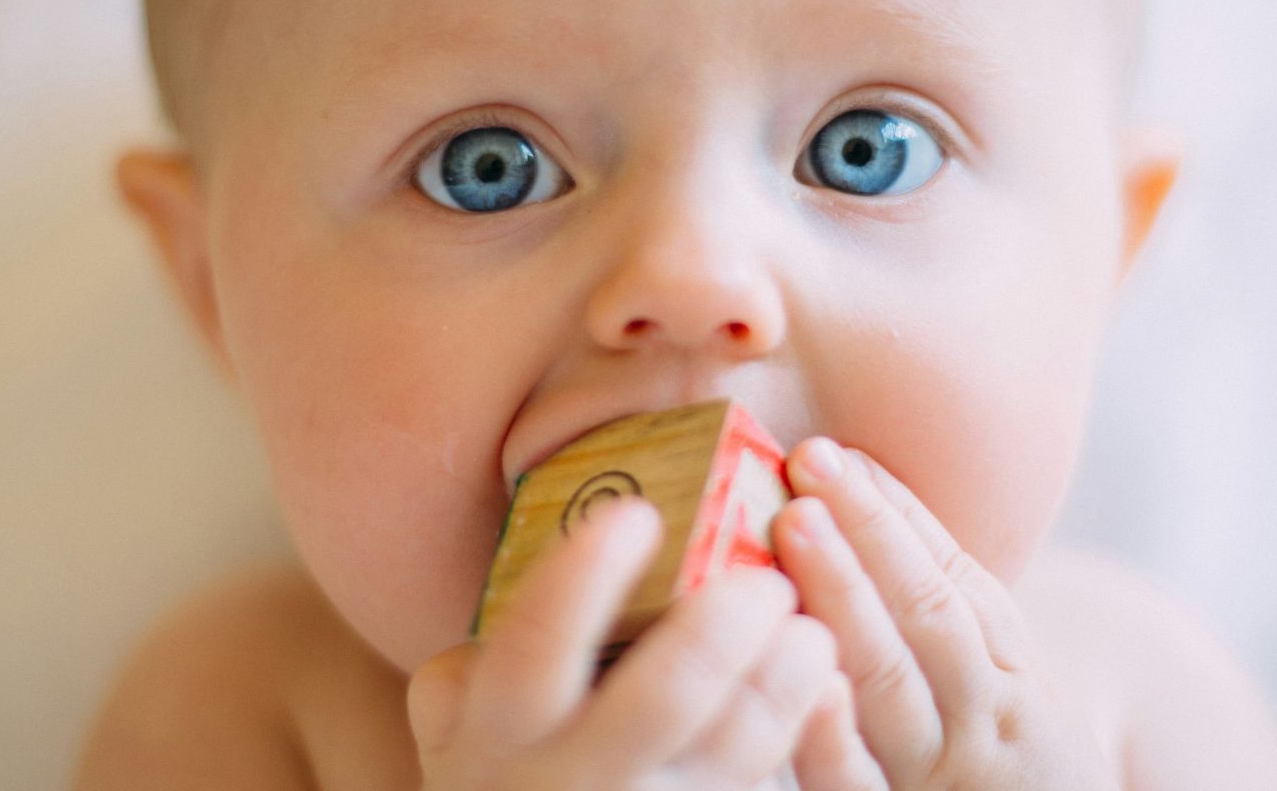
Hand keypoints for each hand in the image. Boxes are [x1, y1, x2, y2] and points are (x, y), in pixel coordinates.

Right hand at [407, 497, 848, 789]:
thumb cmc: (498, 789)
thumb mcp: (459, 736)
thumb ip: (475, 664)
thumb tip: (540, 563)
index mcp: (501, 733)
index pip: (540, 639)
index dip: (588, 572)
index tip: (636, 513)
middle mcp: (575, 779)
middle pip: (669, 693)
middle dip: (726, 622)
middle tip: (766, 578)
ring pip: (741, 746)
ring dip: (786, 677)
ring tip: (810, 630)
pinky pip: (763, 782)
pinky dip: (799, 731)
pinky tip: (817, 692)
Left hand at [773, 439, 1118, 789]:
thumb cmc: (1001, 760)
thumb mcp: (1001, 682)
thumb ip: (942, 610)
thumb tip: (858, 497)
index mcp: (1014, 672)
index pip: (956, 578)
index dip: (895, 512)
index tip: (839, 452)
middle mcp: (989, 720)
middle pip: (929, 617)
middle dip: (867, 536)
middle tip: (810, 467)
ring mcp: (945, 775)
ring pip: (897, 682)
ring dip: (844, 598)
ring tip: (795, 526)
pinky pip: (860, 784)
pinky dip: (835, 734)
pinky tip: (806, 682)